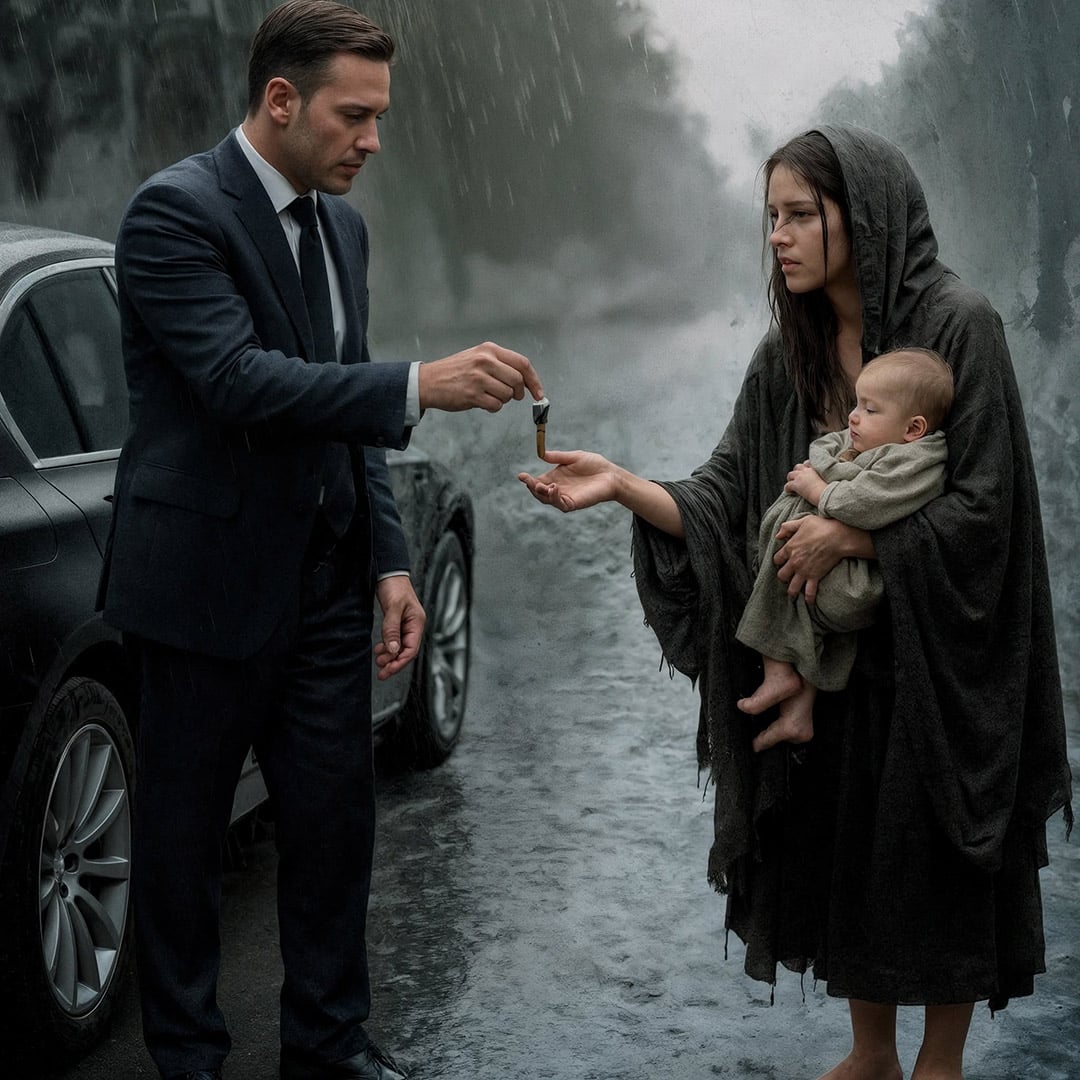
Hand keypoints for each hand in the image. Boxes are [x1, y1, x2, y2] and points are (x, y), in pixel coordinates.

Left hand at [374, 575, 424, 679]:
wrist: (389, 572)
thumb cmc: (394, 586)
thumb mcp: (393, 607)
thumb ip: (392, 629)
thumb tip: (393, 650)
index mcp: (417, 623)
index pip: (411, 649)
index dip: (399, 662)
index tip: (387, 670)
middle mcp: (413, 626)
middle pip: (406, 651)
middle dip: (394, 663)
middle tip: (381, 671)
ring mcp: (406, 625)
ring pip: (399, 647)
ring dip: (389, 656)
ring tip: (378, 660)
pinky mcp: (398, 623)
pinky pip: (394, 640)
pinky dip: (387, 647)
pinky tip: (379, 649)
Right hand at [418, 341, 543, 412]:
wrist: (428, 381)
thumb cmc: (455, 371)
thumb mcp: (477, 357)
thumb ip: (500, 364)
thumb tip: (525, 381)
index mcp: (489, 350)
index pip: (522, 363)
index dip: (534, 380)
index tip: (538, 393)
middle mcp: (485, 361)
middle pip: (517, 380)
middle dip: (518, 393)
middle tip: (512, 396)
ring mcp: (478, 378)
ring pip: (507, 395)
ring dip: (502, 400)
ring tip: (487, 395)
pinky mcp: (472, 394)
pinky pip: (496, 406)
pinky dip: (492, 407)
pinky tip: (481, 402)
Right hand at [518, 449, 619, 511]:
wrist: (610, 474)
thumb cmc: (594, 465)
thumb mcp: (573, 457)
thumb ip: (558, 457)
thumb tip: (542, 454)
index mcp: (555, 477)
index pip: (537, 481)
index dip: (528, 480)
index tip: (521, 475)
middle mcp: (558, 488)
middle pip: (539, 493)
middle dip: (531, 487)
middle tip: (529, 481)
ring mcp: (565, 497)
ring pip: (547, 500)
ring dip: (541, 493)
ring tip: (540, 485)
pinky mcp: (574, 503)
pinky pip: (559, 504)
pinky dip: (554, 498)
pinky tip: (554, 488)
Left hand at [773, 515, 852, 604]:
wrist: (838, 537)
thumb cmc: (821, 527)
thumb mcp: (802, 521)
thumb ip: (788, 527)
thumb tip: (778, 535)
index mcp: (789, 548)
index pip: (777, 559)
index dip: (779, 561)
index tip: (783, 562)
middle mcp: (794, 562)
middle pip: (781, 575)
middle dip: (783, 577)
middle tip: (787, 578)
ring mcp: (803, 571)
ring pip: (792, 587)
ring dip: (791, 592)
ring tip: (793, 594)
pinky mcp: (815, 577)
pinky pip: (809, 592)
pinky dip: (809, 599)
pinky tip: (809, 603)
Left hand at [784, 461, 825, 504]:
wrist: (826, 494)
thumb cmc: (829, 489)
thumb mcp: (829, 478)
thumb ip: (826, 476)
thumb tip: (830, 479)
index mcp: (815, 468)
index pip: (808, 462)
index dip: (806, 466)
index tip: (807, 471)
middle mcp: (807, 471)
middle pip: (798, 466)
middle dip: (797, 471)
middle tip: (798, 478)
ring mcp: (800, 477)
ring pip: (790, 474)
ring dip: (790, 479)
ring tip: (792, 484)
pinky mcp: (796, 485)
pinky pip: (787, 485)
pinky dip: (787, 489)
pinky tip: (790, 492)